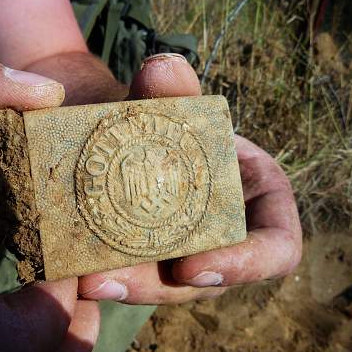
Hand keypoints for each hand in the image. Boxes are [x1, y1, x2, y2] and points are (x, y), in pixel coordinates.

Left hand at [78, 53, 301, 303]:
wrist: (134, 129)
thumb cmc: (171, 117)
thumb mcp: (173, 104)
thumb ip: (174, 91)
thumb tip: (163, 65)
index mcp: (258, 201)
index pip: (276, 248)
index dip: (244, 265)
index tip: (191, 267)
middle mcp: (227, 235)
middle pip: (207, 279)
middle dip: (160, 285)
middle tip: (112, 280)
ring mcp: (189, 251)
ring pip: (164, 284)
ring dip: (127, 286)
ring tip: (84, 280)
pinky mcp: (152, 258)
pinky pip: (135, 273)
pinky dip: (109, 273)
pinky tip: (75, 271)